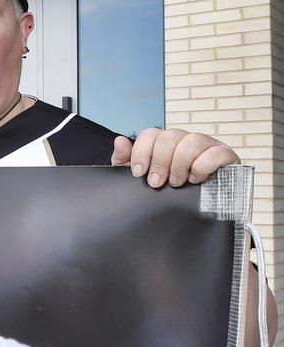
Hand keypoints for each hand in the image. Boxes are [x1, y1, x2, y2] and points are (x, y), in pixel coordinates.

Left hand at [113, 128, 238, 187]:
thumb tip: (120, 141)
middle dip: (160, 162)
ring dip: (180, 164)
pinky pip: (216, 153)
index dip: (142, 152)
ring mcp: (207, 146)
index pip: (151, 134)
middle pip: (170, 136)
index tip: (139, 173)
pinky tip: (196, 180)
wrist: (197, 212)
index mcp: (165, 143)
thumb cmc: (168, 190)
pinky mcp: (225, 157)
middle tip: (157, 182)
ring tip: (176, 182)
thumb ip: (126, 160)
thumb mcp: (142, 177)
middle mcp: (185, 140)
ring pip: (193, 140)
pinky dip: (203, 166)